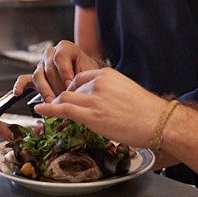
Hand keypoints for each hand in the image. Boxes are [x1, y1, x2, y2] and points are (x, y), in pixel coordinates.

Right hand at [13, 40, 102, 101]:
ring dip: (45, 90)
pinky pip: (24, 79)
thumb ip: (82, 76)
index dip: (65, 72)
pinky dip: (20, 86)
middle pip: (49, 69)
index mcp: (65, 48)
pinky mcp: (35, 77)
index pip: (60, 57)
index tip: (70, 84)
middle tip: (64, 97)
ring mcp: (41, 65)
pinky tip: (18, 93)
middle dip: (57, 85)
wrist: (87, 78)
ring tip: (51, 102)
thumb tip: (75, 89)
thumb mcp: (90, 71)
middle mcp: (51, 54)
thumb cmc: (89, 74)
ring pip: (38, 76)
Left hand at [34, 67, 168, 149]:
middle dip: (64, 97)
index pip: (80, 78)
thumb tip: (101, 102)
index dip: (72, 88)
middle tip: (60, 106)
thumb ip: (109, 92)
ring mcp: (93, 98)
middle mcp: (97, 83)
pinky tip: (40, 110)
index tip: (69, 95)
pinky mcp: (90, 115)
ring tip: (48, 111)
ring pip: (65, 98)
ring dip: (57, 105)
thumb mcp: (126, 91)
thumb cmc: (147, 111)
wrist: (158, 121)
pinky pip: (63, 109)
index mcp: (107, 74)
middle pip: (71, 88)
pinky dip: (49, 109)